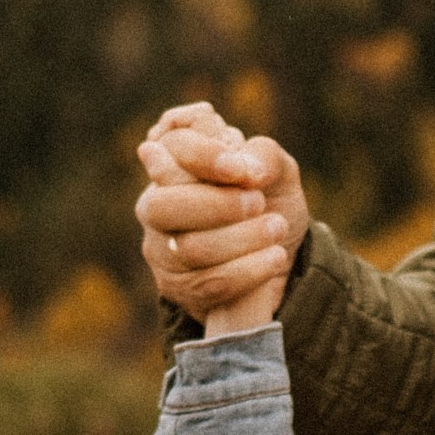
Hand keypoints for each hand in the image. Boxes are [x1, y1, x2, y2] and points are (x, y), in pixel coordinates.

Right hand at [136, 101, 310, 329]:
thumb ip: (264, 156)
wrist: (278, 253)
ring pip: (187, 248)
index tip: (242, 170)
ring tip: (276, 228)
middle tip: (258, 203)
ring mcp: (160, 247)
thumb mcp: (276, 171)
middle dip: (216, 205)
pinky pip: (207, 283)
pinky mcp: (176, 286)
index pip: (170, 148)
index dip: (201, 156)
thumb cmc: (269, 200)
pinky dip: (248, 269)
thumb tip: (248, 167)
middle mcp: (155, 202)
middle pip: (161, 206)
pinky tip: (274, 256)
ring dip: (241, 237)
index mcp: (175, 159)